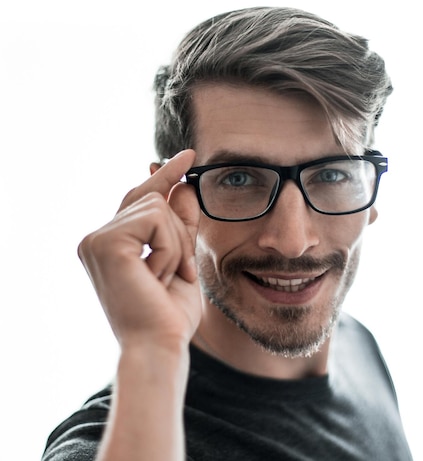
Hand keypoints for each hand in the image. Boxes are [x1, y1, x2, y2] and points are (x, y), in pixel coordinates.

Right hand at [78, 149, 201, 349]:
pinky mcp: (106, 242)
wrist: (160, 345)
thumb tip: (183, 185)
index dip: (165, 177)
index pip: (140, 199)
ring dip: (175, 245)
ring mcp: (96, 239)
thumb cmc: (169, 313)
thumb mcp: (182, 260)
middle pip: (152, 199)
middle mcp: (96, 239)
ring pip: (157, 207)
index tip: (187, 156)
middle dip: (178, 232)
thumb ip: (181, 225)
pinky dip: (170, 248)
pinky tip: (158, 276)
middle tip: (180, 273)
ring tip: (166, 278)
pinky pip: (156, 218)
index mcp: (111, 245)